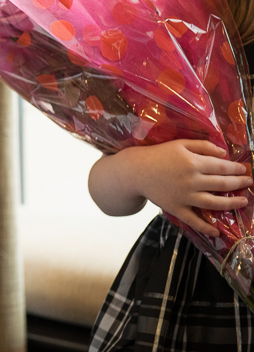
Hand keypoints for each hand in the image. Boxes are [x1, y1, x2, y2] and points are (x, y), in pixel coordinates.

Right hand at [90, 139, 251, 237]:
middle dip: (239, 183)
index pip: (222, 166)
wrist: (135, 171)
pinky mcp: (176, 208)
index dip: (236, 168)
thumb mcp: (179, 144)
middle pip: (222, 184)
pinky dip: (206, 227)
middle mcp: (191, 180)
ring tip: (243, 201)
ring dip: (232, 203)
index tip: (244, 169)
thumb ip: (203, 146)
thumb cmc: (158, 155)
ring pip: (214, 203)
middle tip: (248, 182)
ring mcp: (184, 196)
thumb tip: (224, 153)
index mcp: (192, 162)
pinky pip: (194, 220)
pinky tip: (217, 231)